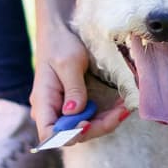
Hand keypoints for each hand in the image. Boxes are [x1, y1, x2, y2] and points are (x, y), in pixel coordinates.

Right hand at [29, 23, 129, 144]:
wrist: (58, 32)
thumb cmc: (59, 44)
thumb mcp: (69, 63)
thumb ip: (74, 88)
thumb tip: (74, 112)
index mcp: (43, 101)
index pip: (49, 133)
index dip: (68, 136)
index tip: (87, 124)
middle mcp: (51, 110)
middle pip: (72, 133)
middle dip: (97, 126)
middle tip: (121, 112)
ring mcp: (62, 109)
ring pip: (84, 127)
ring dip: (105, 121)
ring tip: (124, 109)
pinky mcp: (74, 105)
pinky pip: (89, 116)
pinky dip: (105, 114)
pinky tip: (120, 106)